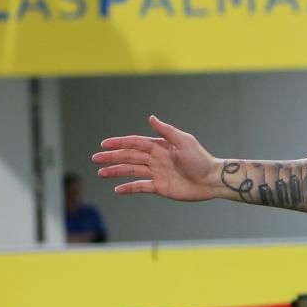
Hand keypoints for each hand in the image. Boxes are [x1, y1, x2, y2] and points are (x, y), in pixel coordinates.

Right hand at [94, 115, 223, 200]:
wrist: (212, 179)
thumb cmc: (201, 159)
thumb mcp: (184, 141)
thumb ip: (166, 131)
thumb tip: (150, 117)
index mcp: (159, 146)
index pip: (135, 143)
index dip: (119, 143)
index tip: (104, 144)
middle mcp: (155, 159)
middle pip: (129, 157)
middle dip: (112, 157)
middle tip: (95, 159)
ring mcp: (156, 173)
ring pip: (131, 171)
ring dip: (116, 171)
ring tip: (101, 173)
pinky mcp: (160, 187)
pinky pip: (140, 186)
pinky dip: (129, 188)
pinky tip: (117, 189)